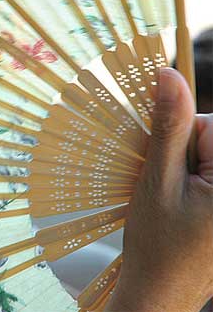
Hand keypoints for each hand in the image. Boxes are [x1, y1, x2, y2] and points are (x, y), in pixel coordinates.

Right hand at [106, 68, 212, 311]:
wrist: (161, 292)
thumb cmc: (158, 242)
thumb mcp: (157, 179)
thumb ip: (168, 125)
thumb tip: (169, 74)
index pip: (210, 126)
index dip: (178, 138)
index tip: (163, 169)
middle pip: (211, 140)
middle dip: (184, 153)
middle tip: (165, 189)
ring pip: (208, 156)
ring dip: (186, 169)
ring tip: (173, 204)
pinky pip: (209, 175)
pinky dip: (193, 182)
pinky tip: (183, 209)